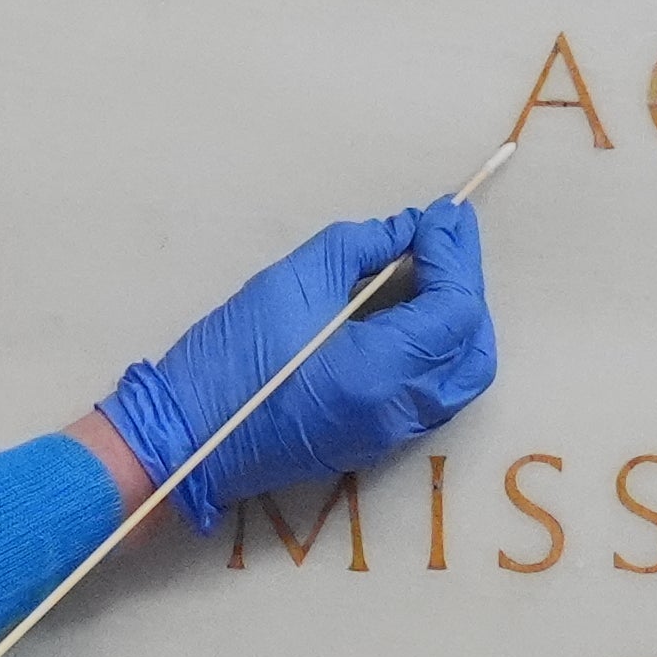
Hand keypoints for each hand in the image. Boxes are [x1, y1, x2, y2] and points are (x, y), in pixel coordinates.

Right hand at [101, 199, 496, 524]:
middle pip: (473, 347)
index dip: (454, 255)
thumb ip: (357, 247)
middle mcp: (398, 410)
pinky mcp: (375, 441)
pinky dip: (437, 348)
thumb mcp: (289, 282)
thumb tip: (404, 230)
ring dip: (458, 320)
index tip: (440, 215)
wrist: (183, 440)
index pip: (454, 309)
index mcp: (379, 372)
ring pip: (459, 376)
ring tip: (434, 269)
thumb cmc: (227, 361)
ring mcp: (390, 434)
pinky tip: (414, 311)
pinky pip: (432, 392)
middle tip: (445, 238)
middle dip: (467, 286)